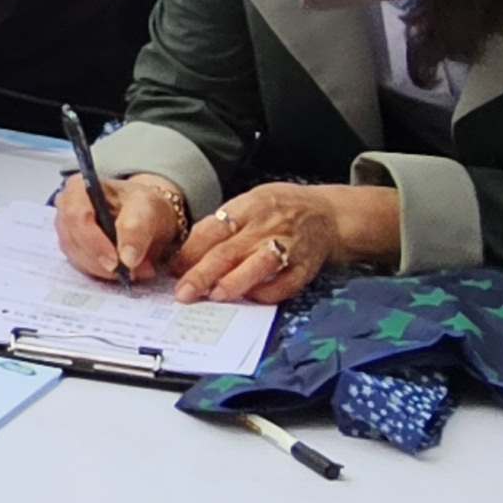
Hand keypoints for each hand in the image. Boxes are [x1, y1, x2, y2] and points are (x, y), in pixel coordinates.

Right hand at [54, 172, 190, 286]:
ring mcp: (66, 228)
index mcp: (80, 186)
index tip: (117, 262)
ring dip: (105, 269)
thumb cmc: (142, 205)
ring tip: (135, 270)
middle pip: (73, 239)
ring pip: (76, 256)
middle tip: (132, 272)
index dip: (93, 241)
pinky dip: (102, 272)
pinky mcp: (71, 247)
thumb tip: (127, 258)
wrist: (145, 216)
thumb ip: (137, 228)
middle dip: (102, 260)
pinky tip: (122, 270)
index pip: (76, 215)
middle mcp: (66, 206)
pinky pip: (80, 265)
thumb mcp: (148, 208)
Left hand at [172, 182, 398, 306]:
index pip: (213, 229)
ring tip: (215, 296)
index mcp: (248, 207)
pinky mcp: (306, 267)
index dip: (191, 250)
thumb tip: (185, 256)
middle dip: (203, 273)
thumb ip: (222, 226)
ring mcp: (288, 246)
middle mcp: (267, 226)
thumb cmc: (281, 209)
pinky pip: (286, 283)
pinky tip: (251, 299)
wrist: (329, 215)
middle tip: (183, 293)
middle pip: (229, 250)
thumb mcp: (250, 203)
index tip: (173, 269)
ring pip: (258, 265)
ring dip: (235, 282)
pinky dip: (268, 293)